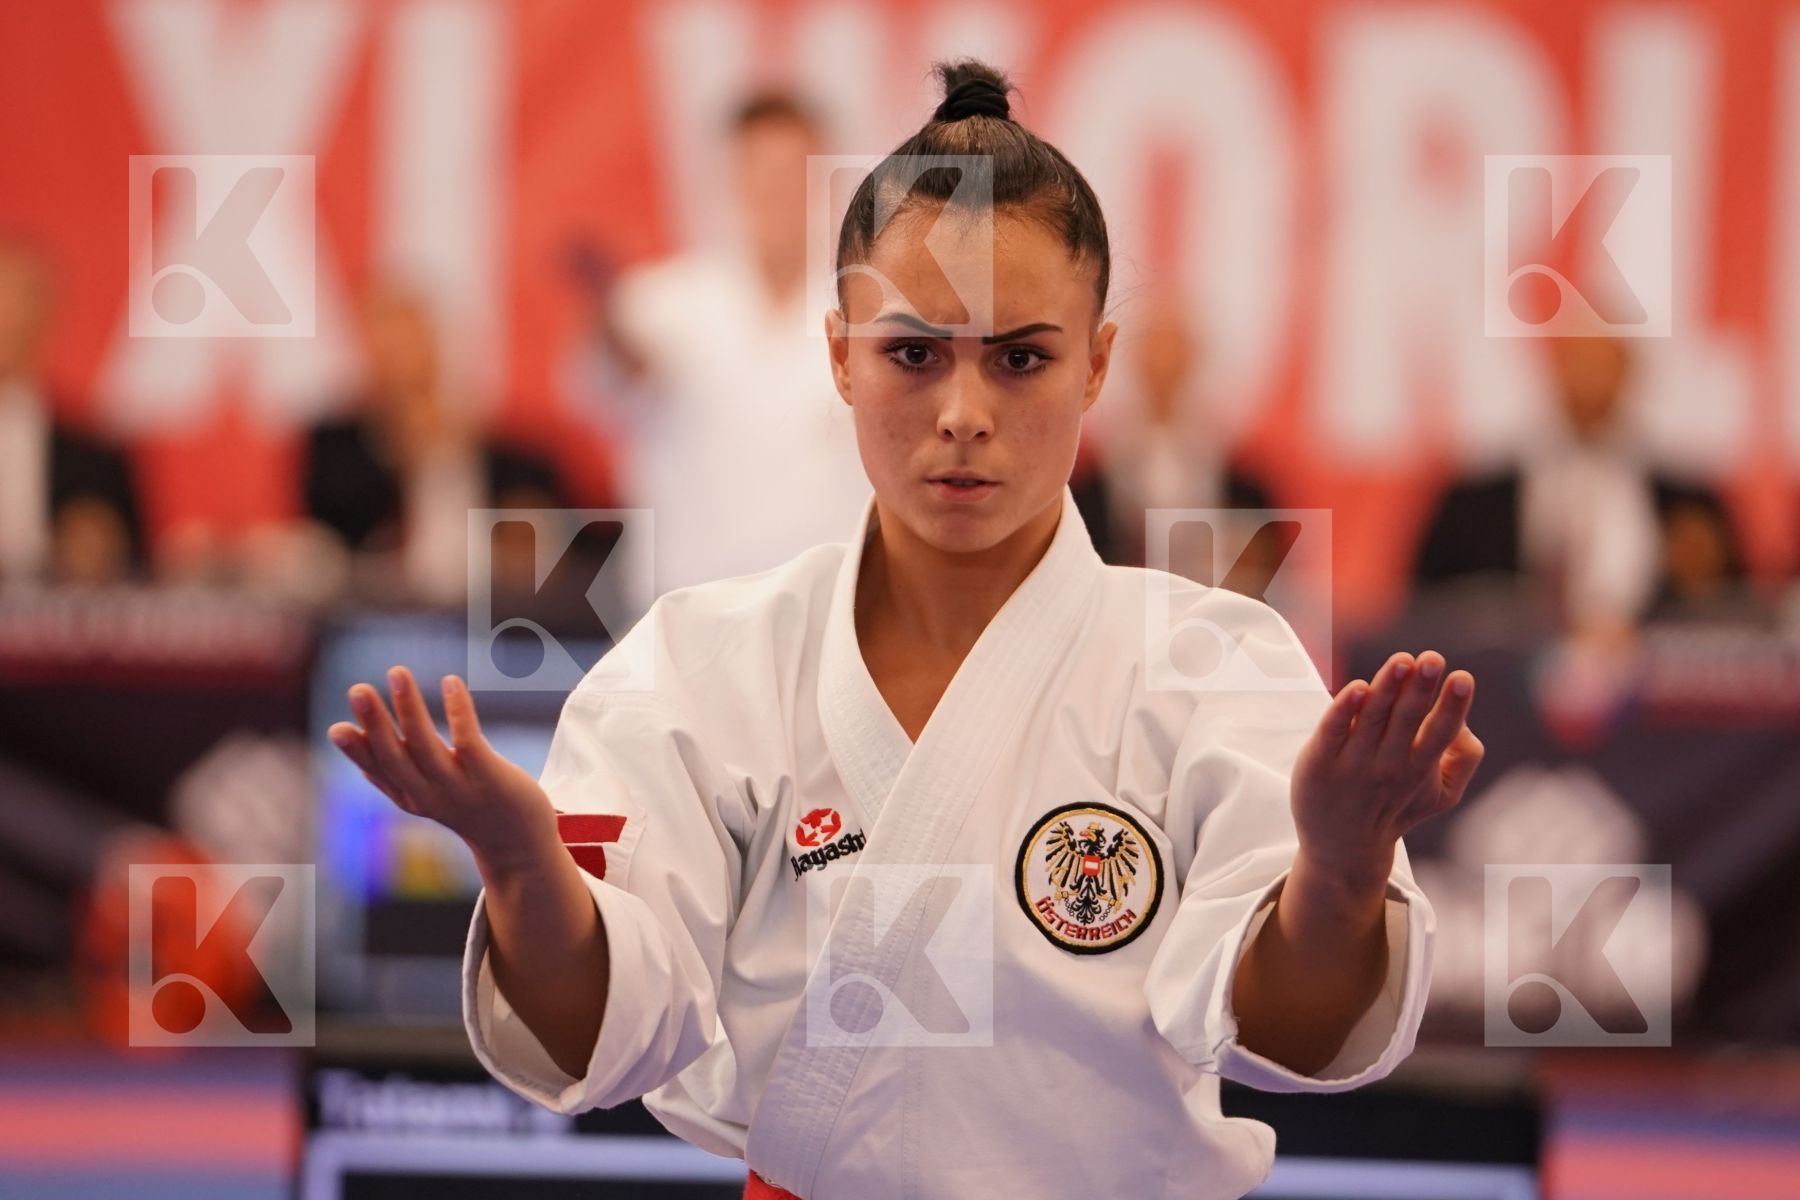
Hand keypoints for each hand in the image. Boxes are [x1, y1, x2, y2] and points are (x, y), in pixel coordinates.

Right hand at [327, 666, 559, 876]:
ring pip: (426, 745)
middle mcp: (429, 794)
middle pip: (396, 757)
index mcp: (411, 796)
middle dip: (375, 723)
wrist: (520, 843)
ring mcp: (459, 786)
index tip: (336, 728)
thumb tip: (364, 769)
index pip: (379, 772)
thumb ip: (399, 782)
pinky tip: (451, 681)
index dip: (357, 752)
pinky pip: (469, 740)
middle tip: (357, 690)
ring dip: (409, 707)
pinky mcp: (489, 776)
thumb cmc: (472, 811)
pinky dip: (458, 711)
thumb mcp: (429, 799)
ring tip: (397, 672)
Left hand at [1289, 651, 1484, 887]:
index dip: (1453, 705)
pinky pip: (1333, 731)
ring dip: (1387, 688)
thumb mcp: (1443, 795)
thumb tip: (1466, 719)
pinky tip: (1357, 689)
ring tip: (1401, 661)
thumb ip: (1466, 758)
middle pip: (1407, 720)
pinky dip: (1345, 710)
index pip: (1441, 733)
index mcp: (1421, 768)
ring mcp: (1353, 763)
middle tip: (1432, 659)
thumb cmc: (1397, 806)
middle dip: (1421, 688)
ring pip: (1372, 719)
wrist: (1342, 847)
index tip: (1462, 678)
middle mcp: (1389, 765)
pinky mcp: (1319, 760)